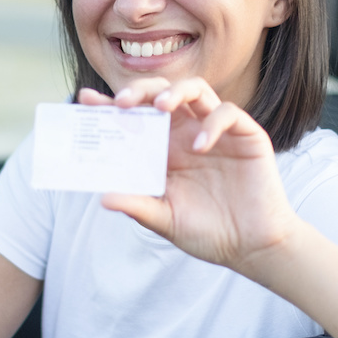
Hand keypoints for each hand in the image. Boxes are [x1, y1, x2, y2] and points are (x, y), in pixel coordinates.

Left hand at [79, 77, 300, 274]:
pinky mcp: (245, 136)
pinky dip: (212, 123)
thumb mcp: (165, 220)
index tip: (86, 100)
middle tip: (123, 103)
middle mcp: (187, 133)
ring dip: (174, 92)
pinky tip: (199, 146)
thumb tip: (103, 198)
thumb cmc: (207, 233)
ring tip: (161, 107)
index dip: (111, 104)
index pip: (135, 117)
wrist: (251, 247)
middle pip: (161, 93)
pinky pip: (227, 113)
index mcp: (164, 149)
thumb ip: (138, 206)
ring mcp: (216, 132)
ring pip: (195, 90)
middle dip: (140, 91)